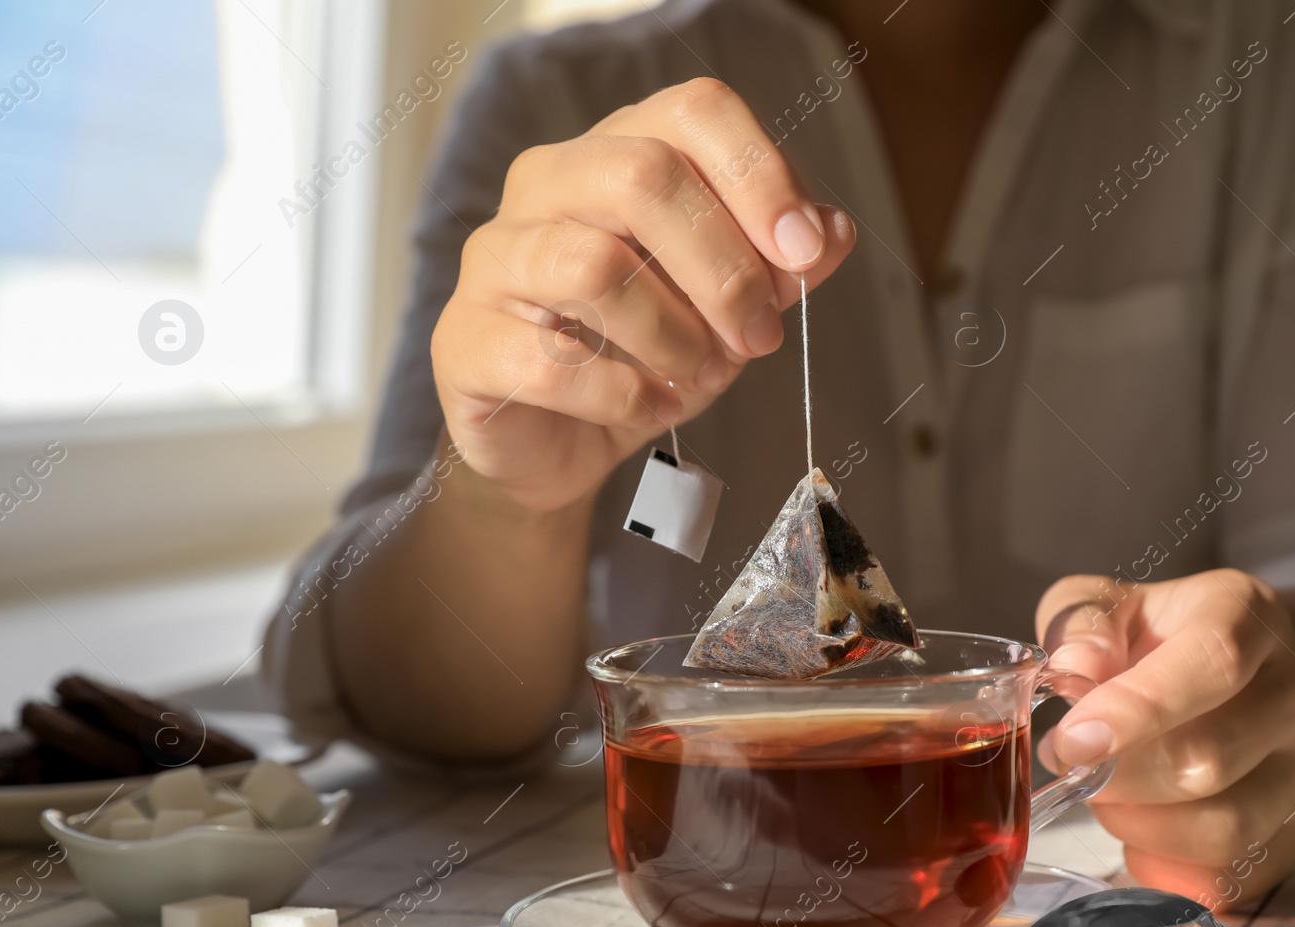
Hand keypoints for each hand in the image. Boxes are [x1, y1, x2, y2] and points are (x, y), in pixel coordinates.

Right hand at [430, 77, 856, 511]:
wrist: (556, 447)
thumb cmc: (640, 359)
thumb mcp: (727, 312)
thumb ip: (777, 269)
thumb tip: (831, 233)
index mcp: (615, 154)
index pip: (692, 112)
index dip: (759, 174)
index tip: (804, 250)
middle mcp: (546, 185)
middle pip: (641, 176)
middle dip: (723, 267)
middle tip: (759, 336)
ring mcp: (494, 258)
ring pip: (594, 264)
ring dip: (673, 335)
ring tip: (698, 376)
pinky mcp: (464, 340)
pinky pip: (551, 360)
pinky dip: (622, 392)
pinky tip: (648, 405)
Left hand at [1035, 569, 1294, 908]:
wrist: (1216, 668)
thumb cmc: (1148, 635)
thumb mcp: (1102, 606)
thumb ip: (1079, 626)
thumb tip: (1078, 670)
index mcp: (1247, 614)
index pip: (1216, 661)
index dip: (1139, 708)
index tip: (1073, 740)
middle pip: (1213, 758)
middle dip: (1121, 778)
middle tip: (1073, 767)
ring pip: (1226, 827)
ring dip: (1140, 826)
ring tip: (1105, 796)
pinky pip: (1231, 874)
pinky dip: (1167, 867)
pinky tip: (1136, 833)